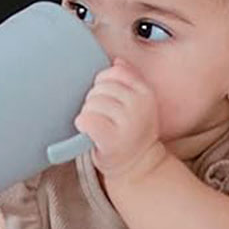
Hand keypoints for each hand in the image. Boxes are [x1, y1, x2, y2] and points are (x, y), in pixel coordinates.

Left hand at [76, 60, 163, 178]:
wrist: (139, 167)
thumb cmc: (133, 134)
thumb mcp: (140, 104)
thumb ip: (130, 81)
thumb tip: (117, 61)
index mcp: (146, 93)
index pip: (115, 71)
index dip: (103, 83)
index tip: (107, 99)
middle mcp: (138, 106)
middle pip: (99, 87)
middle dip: (94, 101)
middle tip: (102, 118)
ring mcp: (126, 122)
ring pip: (91, 103)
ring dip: (88, 114)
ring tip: (98, 127)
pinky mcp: (111, 139)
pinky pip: (86, 119)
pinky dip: (82, 125)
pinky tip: (89, 132)